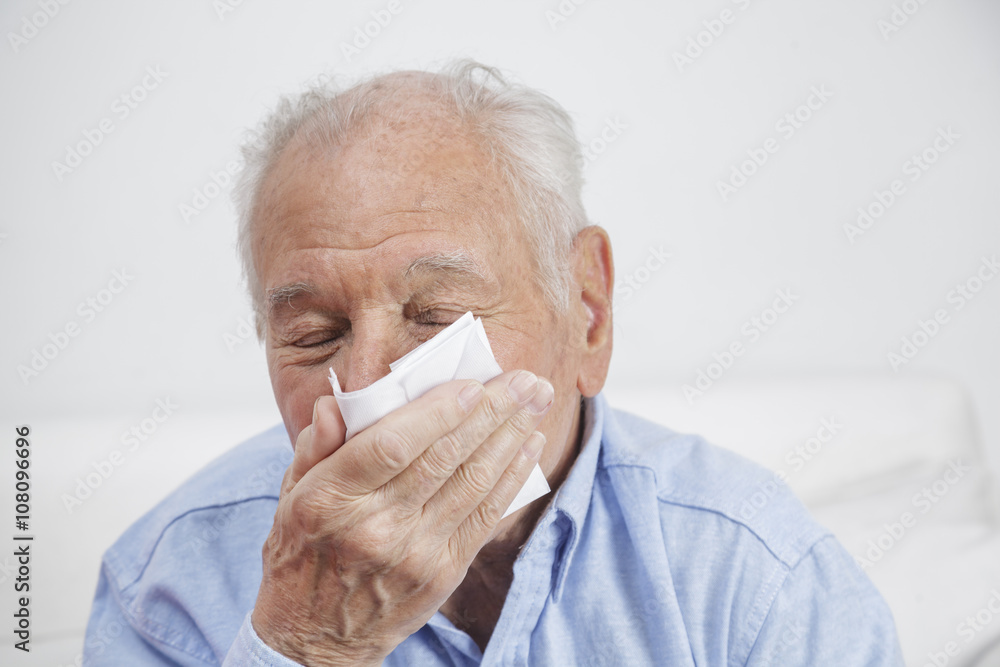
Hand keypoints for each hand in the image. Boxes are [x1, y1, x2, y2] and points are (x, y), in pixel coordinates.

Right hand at [251, 370, 552, 665]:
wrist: (316, 638)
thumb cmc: (303, 553)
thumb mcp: (290, 496)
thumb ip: (315, 446)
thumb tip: (338, 404)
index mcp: (330, 499)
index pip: (391, 445)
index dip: (437, 412)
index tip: (472, 384)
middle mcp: (375, 526)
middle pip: (443, 457)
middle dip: (492, 411)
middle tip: (525, 378)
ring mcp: (414, 553)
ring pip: (472, 482)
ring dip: (511, 435)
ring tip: (537, 399)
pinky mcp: (442, 573)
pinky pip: (484, 516)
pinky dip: (510, 476)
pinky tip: (529, 445)